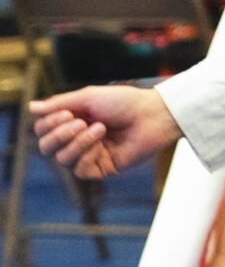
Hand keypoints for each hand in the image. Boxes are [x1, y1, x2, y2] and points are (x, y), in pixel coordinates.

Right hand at [32, 85, 180, 179]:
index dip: (48, 124)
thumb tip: (31, 108)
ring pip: (62, 158)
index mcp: (73, 120)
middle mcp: (77, 138)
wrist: (152, 114)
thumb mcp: (88, 97)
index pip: (43, 129)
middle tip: (78, 122)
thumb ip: (59, 104)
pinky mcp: (102, 168)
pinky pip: (79, 169)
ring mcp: (90, 154)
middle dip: (59, 134)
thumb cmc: (124, 102)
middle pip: (47, 146)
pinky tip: (101, 143)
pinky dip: (86, 154)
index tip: (67, 112)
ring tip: (99, 128)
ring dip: (77, 142)